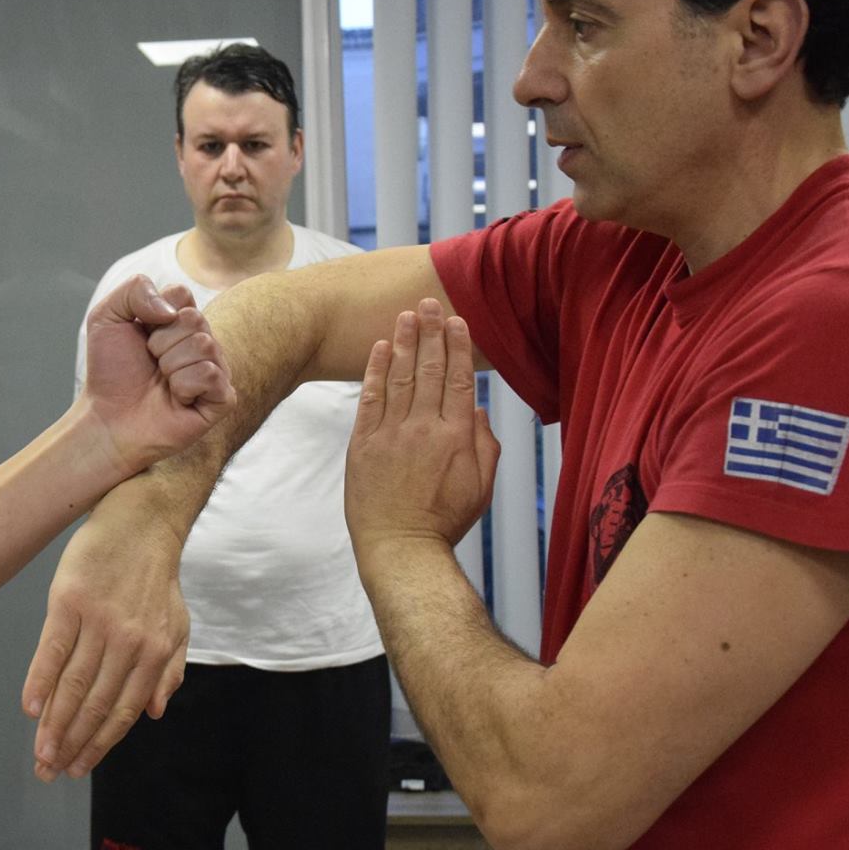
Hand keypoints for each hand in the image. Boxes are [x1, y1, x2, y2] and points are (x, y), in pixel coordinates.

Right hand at [23, 502, 189, 780]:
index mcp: (154, 651)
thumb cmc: (156, 574)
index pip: (122, 709)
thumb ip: (169, 670)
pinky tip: (30, 709)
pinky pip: (52, 648)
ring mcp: (99, 620)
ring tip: (39, 753)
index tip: (78, 769)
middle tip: (49, 774)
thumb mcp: (177, 623)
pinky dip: (40, 680)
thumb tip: (154, 713)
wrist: (141, 517)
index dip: (99, 743)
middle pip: (93, 703)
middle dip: (71, 744)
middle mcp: (128, 641)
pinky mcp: (70, 599)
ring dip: (54, 724)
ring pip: (72, 683)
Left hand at [81, 276, 234, 476]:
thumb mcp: (106, 317)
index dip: (153, 314)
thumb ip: (136, 289)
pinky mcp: (222, 399)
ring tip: (161, 382)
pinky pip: (210, 375)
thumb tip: (172, 310)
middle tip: (150, 363)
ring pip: (204, 345)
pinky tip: (176, 399)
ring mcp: (216, 370)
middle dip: (160, 342)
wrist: (108, 419)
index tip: (140, 336)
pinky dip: (184, 386)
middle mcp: (203, 343)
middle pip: (194, 319)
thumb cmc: (110, 372)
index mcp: (181, 321)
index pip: (182, 294)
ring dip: (170, 365)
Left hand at [345, 300, 499, 553]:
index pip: (460, 380)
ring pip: (401, 378)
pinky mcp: (363, 444)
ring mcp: (392, 434)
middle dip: (431, 333)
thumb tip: (478, 411)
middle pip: (431, 370)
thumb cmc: (445, 521)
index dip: (458, 347)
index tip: (456, 321)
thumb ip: (485, 446)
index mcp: (457, 437)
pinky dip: (376, 371)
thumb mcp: (482, 488)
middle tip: (428, 302)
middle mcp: (424, 428)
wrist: (401, 547)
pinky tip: (381, 347)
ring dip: (405, 343)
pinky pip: (371, 399)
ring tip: (406, 314)